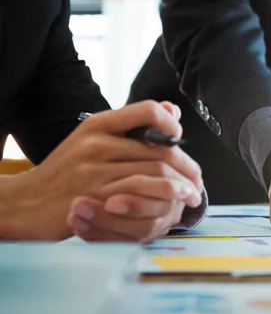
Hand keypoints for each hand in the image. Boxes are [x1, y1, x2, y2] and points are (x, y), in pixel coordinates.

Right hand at [9, 100, 202, 240]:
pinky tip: (176, 203)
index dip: (171, 122)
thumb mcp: (91, 140)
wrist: (29, 202)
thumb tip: (172, 110)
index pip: (146, 110)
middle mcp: (98, 143)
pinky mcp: (98, 197)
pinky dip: (165, 198)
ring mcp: (97, 171)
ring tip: (194, 193)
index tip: (180, 138)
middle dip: (187, 165)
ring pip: (155, 171)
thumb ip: (131, 127)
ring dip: (182, 184)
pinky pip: (142, 194)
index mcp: (98, 125)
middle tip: (198, 178)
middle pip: (160, 148)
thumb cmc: (66, 171)